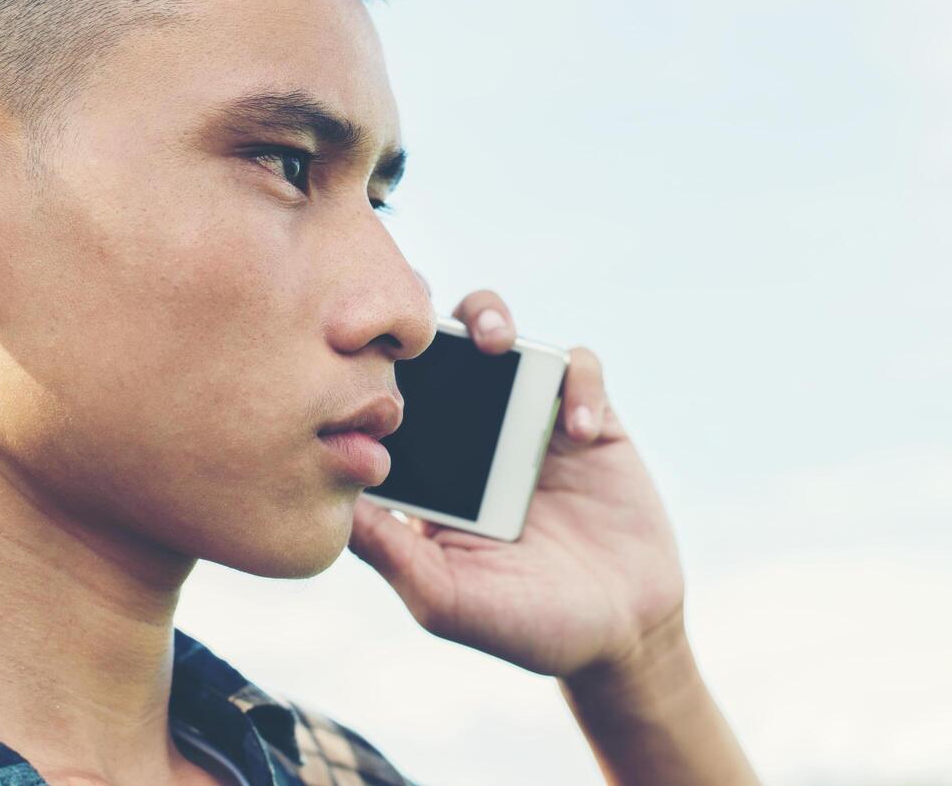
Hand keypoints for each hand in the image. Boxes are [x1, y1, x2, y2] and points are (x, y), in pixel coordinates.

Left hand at [348, 290, 684, 677]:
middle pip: (440, 350)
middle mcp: (475, 435)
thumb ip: (389, 552)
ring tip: (493, 340)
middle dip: (425, 324)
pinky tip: (577, 429)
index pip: (391, 403)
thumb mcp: (445, 597)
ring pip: (504, 337)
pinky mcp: (593, 419)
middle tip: (421, 328)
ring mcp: (533, 420)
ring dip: (492, 318)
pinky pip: (581, 369)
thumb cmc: (526, 625)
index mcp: (433, 472)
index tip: (361, 363)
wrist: (622, 633)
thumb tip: (329, 501)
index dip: (373, 373)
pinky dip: (578, 383)